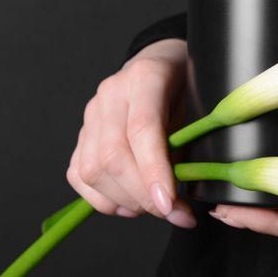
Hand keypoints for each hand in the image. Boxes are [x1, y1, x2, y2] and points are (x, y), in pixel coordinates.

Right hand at [67, 38, 196, 227]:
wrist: (159, 63)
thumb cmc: (184, 86)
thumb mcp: (199, 105)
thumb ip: (189, 143)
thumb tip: (182, 196)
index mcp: (145, 78)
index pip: (142, 130)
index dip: (153, 172)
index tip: (169, 204)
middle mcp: (111, 94)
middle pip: (113, 156)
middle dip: (142, 196)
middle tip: (173, 212)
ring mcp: (91, 114)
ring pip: (92, 170)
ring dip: (124, 201)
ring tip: (153, 207)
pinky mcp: (82, 134)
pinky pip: (78, 175)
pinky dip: (102, 199)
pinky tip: (128, 204)